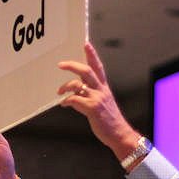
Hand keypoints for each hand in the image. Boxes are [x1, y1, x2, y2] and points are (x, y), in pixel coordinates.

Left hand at [56, 43, 141, 159]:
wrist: (119, 133)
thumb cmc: (109, 120)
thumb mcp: (103, 102)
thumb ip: (90, 94)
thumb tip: (75, 92)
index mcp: (104, 87)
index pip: (98, 67)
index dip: (92, 55)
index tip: (86, 44)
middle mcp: (101, 90)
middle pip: (86, 70)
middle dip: (72, 65)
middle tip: (60, 64)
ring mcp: (97, 98)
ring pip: (78, 84)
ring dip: (65, 87)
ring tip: (60, 92)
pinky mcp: (92, 108)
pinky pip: (75, 100)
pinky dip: (67, 101)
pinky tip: (64, 104)